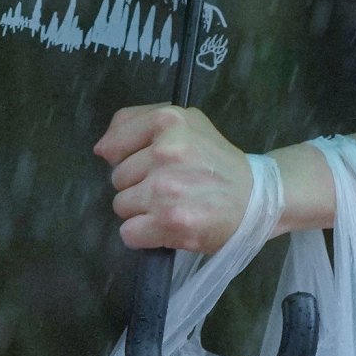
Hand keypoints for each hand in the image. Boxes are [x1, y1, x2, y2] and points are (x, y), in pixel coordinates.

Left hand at [98, 102, 274, 253]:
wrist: (253, 197)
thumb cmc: (214, 160)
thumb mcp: (185, 122)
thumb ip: (139, 121)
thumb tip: (101, 149)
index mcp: (169, 121)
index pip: (114, 144)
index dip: (129, 158)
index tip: (150, 164)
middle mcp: (166, 152)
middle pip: (117, 178)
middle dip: (138, 184)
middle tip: (170, 186)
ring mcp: (166, 189)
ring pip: (121, 206)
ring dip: (141, 210)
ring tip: (171, 205)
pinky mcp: (169, 223)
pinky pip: (129, 233)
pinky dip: (144, 234)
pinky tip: (167, 224)